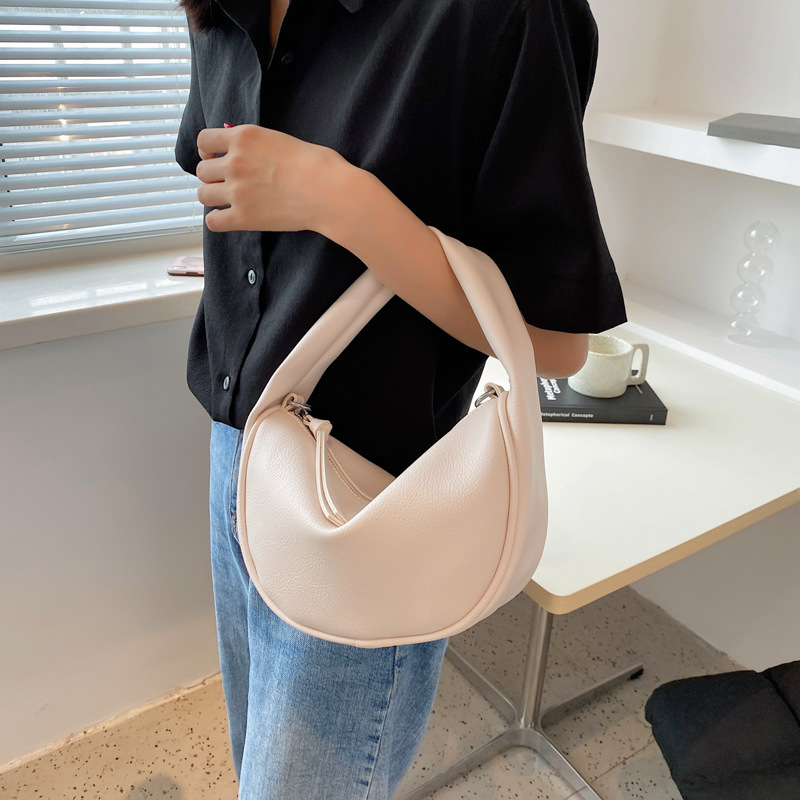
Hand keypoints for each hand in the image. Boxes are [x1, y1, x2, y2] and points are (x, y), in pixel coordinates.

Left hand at [195, 124, 343, 232]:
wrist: (329, 192)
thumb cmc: (317, 165)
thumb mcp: (281, 139)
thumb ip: (255, 144)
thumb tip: (242, 149)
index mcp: (243, 137)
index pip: (204, 140)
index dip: (207, 150)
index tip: (215, 158)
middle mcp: (234, 162)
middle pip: (202, 171)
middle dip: (213, 177)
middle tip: (229, 183)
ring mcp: (236, 191)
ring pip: (203, 195)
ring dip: (214, 198)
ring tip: (229, 201)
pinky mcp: (243, 217)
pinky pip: (212, 222)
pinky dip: (218, 220)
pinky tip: (230, 218)